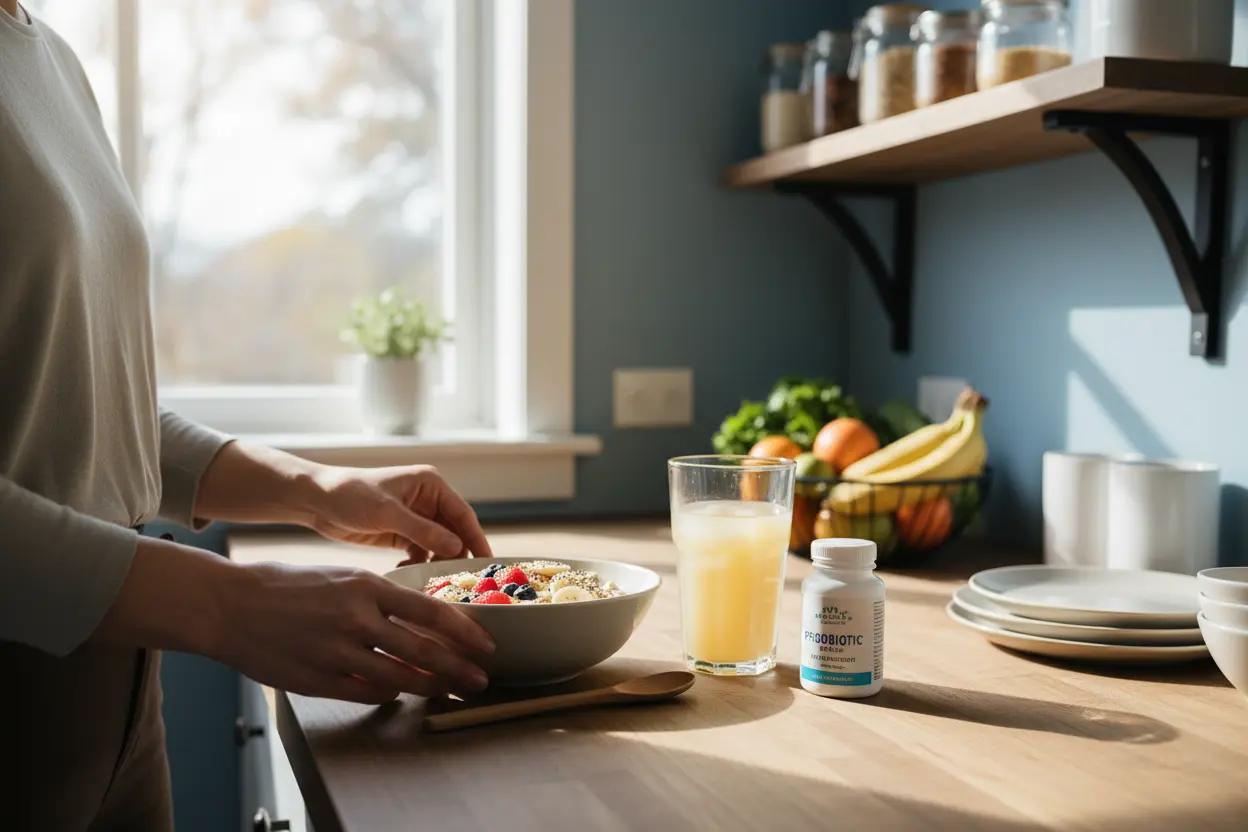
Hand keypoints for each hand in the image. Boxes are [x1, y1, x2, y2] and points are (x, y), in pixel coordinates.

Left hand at [195, 445, 491, 565]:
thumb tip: (457, 547)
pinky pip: (421, 553)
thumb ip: (423, 531)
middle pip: (455, 532)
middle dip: (459, 555)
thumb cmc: (350, 495)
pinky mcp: (401, 534)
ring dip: (438, 563)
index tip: (488, 564)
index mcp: (431, 485)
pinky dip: (420, 565)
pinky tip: (409, 573)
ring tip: (436, 582)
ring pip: (439, 546)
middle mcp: (428, 500)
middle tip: (464, 583)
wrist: (316, 501)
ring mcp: (416, 518)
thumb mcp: (388, 513)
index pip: (463, 515)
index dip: (477, 539)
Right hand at [220, 560, 494, 701]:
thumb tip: (421, 617)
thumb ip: (380, 597)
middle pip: (424, 651)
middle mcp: (357, 618)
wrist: (230, 604)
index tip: (485, 644)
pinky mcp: (318, 678)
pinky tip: (397, 693)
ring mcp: (337, 651)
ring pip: (400, 678)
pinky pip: (367, 692)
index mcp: (367, 586)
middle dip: (459, 668)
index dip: (465, 632)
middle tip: (480, 679)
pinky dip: (388, 695)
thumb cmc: (287, 585)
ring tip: (450, 691)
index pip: (431, 612)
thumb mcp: (342, 577)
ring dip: (430, 687)